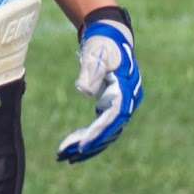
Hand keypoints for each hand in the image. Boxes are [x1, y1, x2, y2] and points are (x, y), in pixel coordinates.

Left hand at [56, 17, 142, 163]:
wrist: (112, 36)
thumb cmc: (103, 43)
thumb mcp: (97, 53)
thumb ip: (92, 71)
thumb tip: (85, 91)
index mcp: (127, 90)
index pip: (113, 118)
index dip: (98, 133)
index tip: (82, 146)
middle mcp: (129, 101)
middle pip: (110, 130)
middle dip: (89, 145)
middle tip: (65, 156)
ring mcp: (123, 105)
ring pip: (107, 132)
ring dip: (88, 146)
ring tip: (64, 157)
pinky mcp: (114, 106)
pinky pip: (103, 127)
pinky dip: (90, 137)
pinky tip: (75, 146)